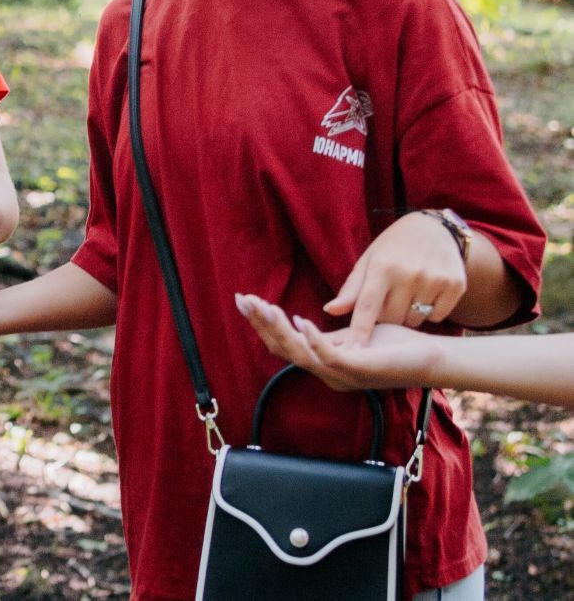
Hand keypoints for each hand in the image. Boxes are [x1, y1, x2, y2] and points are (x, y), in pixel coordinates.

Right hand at [238, 293, 442, 392]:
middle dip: (260, 324)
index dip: (261, 324)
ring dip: (279, 329)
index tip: (245, 300)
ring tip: (265, 306)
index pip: (282, 345)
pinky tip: (300, 320)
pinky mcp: (360, 370)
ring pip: (299, 354)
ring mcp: (343, 375)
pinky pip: (329, 356)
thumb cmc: (396, 346)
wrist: (433, 359)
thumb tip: (298, 321)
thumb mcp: (354, 334)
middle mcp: (328, 373)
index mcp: (324, 363)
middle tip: (242, 300)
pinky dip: (312, 338)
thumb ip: (329, 333)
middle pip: (283, 350)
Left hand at [324, 210, 466, 343]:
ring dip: (407, 316)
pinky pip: (436, 317)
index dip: (359, 331)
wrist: (434, 229)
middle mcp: (410, 274)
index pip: (368, 306)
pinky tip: (426, 294)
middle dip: (386, 317)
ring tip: (407, 294)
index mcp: (383, 267)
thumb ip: (352, 289)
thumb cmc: (393, 248)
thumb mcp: (369, 261)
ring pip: (414, 321)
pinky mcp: (456, 285)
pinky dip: (429, 312)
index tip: (352, 353)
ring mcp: (435, 280)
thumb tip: (330, 310)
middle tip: (388, 299)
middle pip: (392, 319)